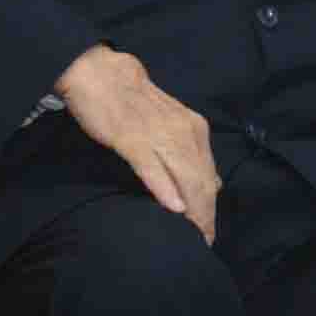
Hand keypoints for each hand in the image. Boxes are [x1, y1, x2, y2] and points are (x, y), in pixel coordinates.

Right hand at [55, 45, 219, 240]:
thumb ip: (189, 152)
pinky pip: (152, 167)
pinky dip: (164, 188)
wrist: (103, 73)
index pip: (209, 176)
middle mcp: (184, 133)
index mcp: (194, 131)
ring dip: (192, 209)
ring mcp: (159, 135)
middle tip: (205, 242)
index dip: (211, 207)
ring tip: (194, 235)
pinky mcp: (132, 138)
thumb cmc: (135, 102)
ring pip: (184, 177)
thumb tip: (211, 181)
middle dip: (206, 215)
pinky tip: (173, 207)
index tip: (210, 232)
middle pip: (202, 181)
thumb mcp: (173, 124)